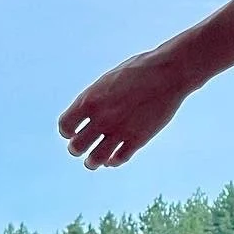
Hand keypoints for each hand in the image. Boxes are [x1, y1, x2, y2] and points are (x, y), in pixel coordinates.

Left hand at [58, 47, 196, 168]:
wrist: (168, 72)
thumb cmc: (138, 71)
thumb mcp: (106, 81)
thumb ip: (93, 99)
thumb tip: (84, 115)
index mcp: (90, 100)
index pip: (65, 125)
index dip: (67, 131)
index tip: (73, 132)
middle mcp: (101, 118)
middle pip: (76, 147)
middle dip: (76, 149)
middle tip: (81, 147)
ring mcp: (120, 130)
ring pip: (95, 159)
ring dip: (92, 162)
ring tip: (93, 160)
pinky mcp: (138, 139)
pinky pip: (119, 159)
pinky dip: (113, 161)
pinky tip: (113, 158)